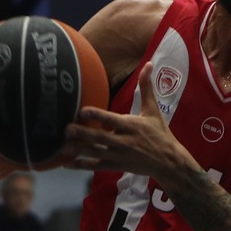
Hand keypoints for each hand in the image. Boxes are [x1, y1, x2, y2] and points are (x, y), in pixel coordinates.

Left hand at [66, 65, 193, 178]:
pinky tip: (67, 164)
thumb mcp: (153, 110)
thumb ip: (146, 87)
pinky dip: (82, 165)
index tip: (82, 111)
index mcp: (132, 125)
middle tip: (66, 129)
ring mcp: (119, 155)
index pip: (112, 120)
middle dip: (82, 134)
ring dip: (78, 150)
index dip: (97, 115)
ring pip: (96, 153)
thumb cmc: (159, 133)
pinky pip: (96, 166)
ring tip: (62, 147)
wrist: (168, 161)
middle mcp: (124, 141)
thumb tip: (148, 64)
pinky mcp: (116, 166)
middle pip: (100, 137)